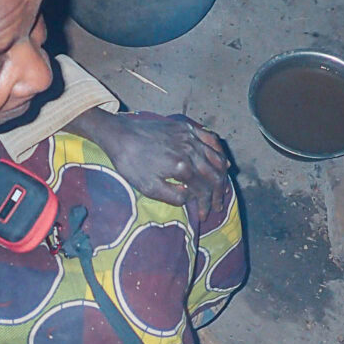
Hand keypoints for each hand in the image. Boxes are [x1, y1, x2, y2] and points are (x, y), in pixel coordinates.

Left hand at [65, 109, 229, 219]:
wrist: (120, 135)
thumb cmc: (131, 164)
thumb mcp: (149, 188)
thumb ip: (174, 197)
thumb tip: (192, 198)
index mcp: (182, 167)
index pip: (203, 190)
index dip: (205, 205)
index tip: (203, 216)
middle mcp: (191, 151)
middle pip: (214, 175)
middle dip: (218, 194)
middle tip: (218, 206)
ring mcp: (190, 137)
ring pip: (216, 158)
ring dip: (222, 176)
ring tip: (223, 189)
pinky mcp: (186, 128)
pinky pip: (210, 139)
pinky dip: (219, 152)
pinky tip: (223, 162)